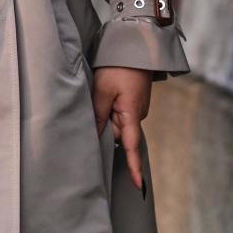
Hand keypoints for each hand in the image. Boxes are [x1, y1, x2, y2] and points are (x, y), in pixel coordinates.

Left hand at [91, 65, 152, 192]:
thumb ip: (98, 115)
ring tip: (98, 97)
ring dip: (105, 117)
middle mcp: (137, 115)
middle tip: (93, 111)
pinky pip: (118, 114)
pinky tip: (102, 97)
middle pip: (117, 134)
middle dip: (103, 130)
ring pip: (116, 123)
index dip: (134, 167)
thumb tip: (95, 137)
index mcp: (132, 115)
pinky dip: (108, 111)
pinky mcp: (132, 102)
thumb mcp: (102, 90)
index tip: (139, 187)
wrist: (136, 45)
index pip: (132, 147)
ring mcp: (135, 109)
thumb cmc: (119, 66)